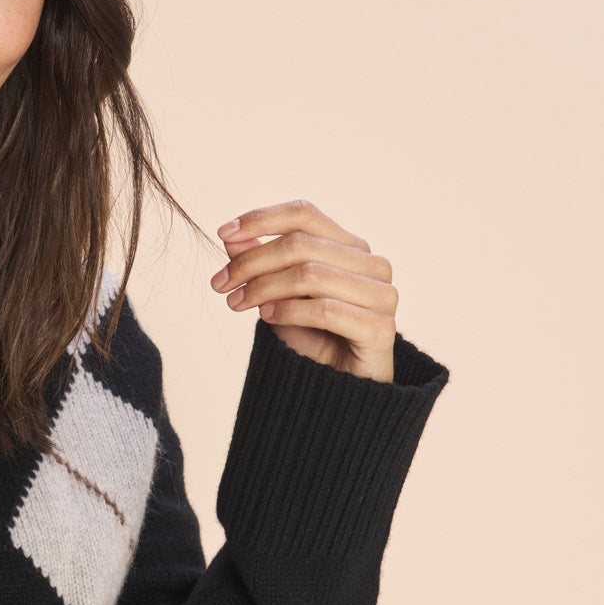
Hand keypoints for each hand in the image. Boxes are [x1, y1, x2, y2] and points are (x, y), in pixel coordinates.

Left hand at [210, 197, 398, 382]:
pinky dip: (290, 311)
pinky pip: (326, 310)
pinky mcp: (381, 329)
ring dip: (264, 288)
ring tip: (238, 303)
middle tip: (221, 283)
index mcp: (352, 247)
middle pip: (301, 245)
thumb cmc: (312, 338)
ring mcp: (382, 295)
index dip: (261, 219)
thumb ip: (260, 263)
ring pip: (311, 275)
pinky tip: (267, 317)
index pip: (305, 214)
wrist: (338, 390)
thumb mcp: (277, 295)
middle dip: (252, 262)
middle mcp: (373, 264)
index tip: (222, 233)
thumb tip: (231, 237)